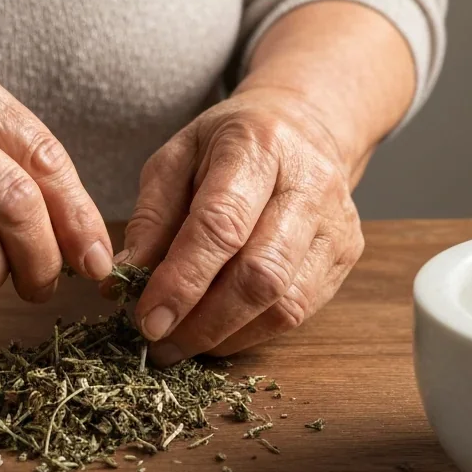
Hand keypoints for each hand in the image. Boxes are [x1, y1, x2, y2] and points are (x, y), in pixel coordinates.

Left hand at [115, 86, 365, 364]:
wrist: (302, 126)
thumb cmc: (228, 145)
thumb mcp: (176, 158)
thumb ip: (151, 217)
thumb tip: (126, 279)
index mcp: (258, 147)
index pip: (222, 225)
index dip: (183, 280)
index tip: (147, 320)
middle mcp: (309, 183)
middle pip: (260, 273)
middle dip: (204, 321)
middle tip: (160, 345)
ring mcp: (336, 222)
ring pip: (285, 302)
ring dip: (227, 335)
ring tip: (183, 343)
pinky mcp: (346, 253)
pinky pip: (301, 311)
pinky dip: (252, 332)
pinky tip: (218, 333)